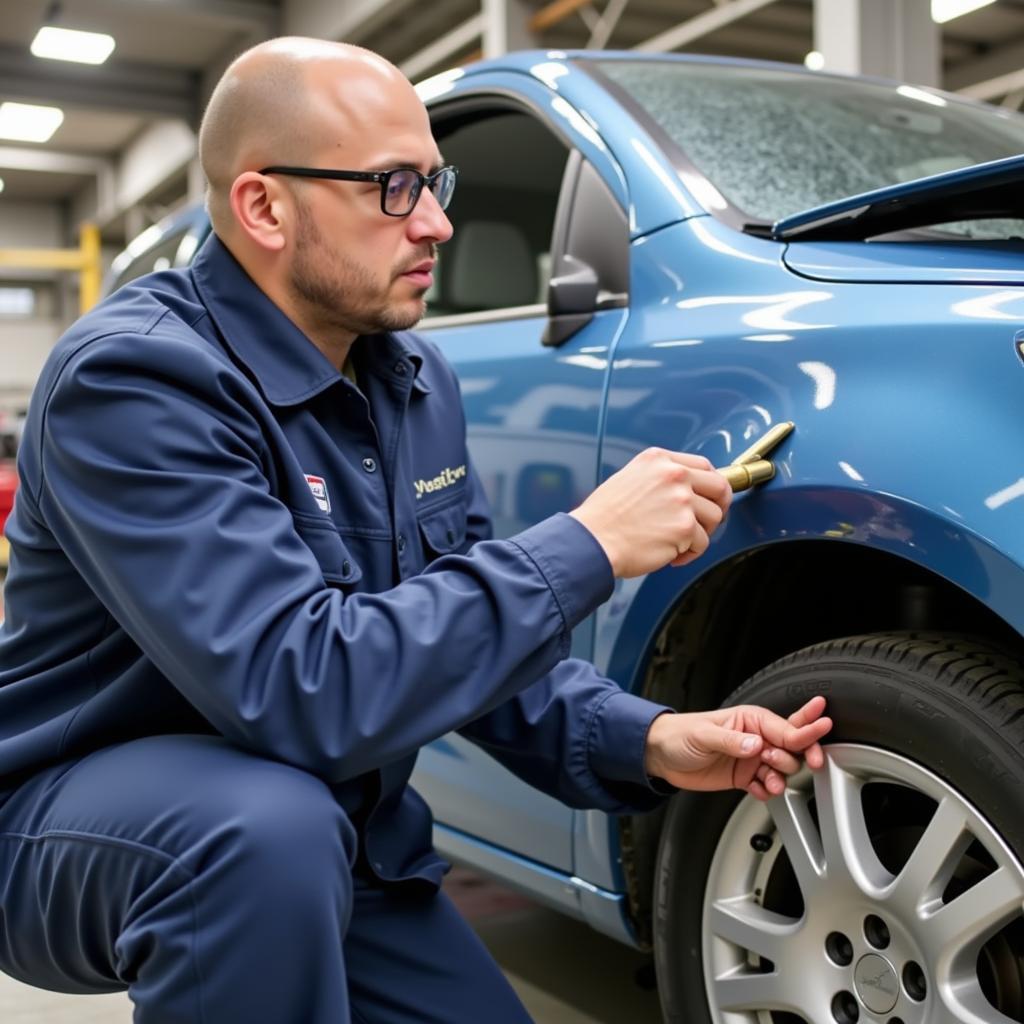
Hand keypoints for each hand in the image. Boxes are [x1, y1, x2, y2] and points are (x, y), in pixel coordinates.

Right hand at [569, 448, 731, 577]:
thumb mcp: (630, 479)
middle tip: (707, 523)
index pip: (703, 465)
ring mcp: (681, 499)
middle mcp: (673, 474)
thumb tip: (687, 490)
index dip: (711, 485)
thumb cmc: (604, 518)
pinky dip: (688, 554)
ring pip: (713, 518)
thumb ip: (661, 478)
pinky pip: (702, 543)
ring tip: (677, 542)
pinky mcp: (684, 526)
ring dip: (699, 534)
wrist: (592, 541)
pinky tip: (670, 554)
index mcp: (658, 460)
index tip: (710, 497)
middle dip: (719, 507)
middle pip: (719, 487)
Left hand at [644, 696, 831, 800]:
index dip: (804, 732)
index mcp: (749, 719)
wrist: (660, 756)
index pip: (785, 727)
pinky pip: (767, 786)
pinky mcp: (744, 776)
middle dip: (795, 757)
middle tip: (786, 765)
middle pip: (792, 747)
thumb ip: (731, 741)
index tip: (823, 730)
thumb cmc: (679, 735)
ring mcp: (751, 758)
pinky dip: (767, 791)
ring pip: (782, 770)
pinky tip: (760, 791)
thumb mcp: (704, 735)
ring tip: (769, 782)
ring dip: (781, 778)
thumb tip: (756, 745)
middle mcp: (755, 737)